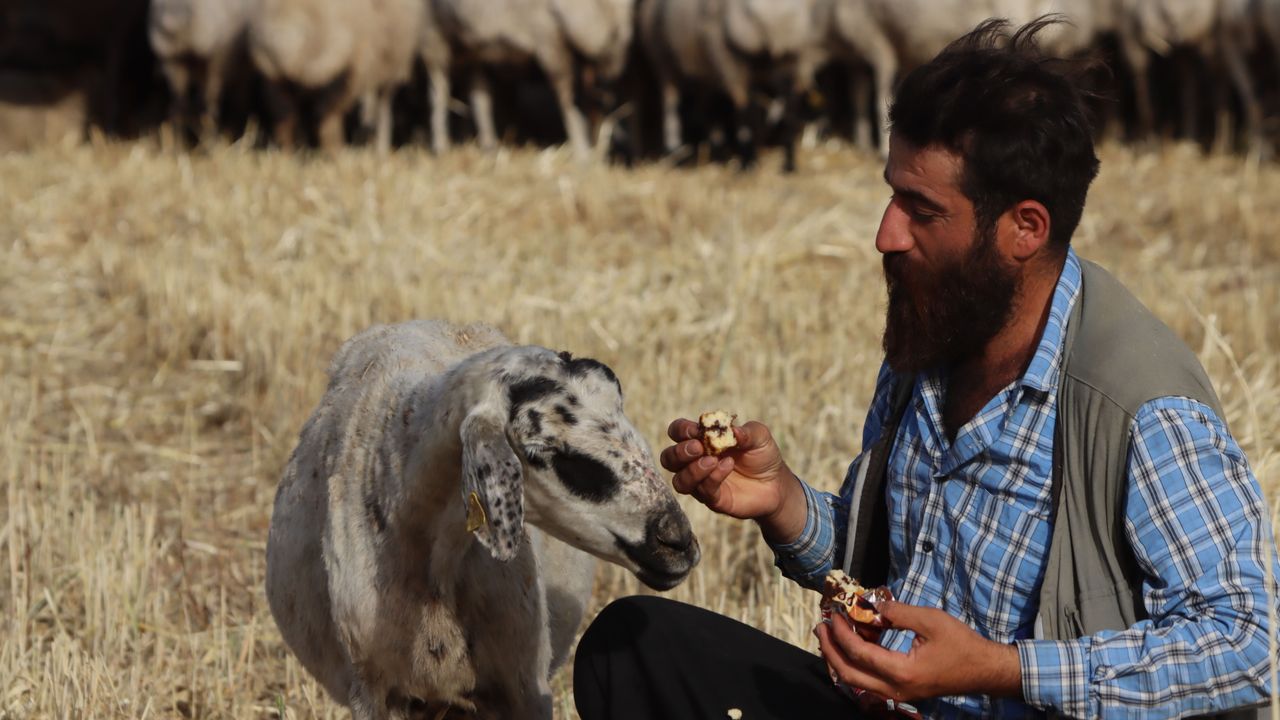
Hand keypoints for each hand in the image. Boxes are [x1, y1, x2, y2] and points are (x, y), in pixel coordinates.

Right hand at [658, 417, 796, 522]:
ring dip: (692, 470)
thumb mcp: (759, 437)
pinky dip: (713, 477)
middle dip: (679, 452)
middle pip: (668, 458)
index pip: (677, 433)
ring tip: (712, 461)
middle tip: (698, 447)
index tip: (698, 430)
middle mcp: (695, 462)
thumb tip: (732, 430)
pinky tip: (728, 466)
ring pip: (679, 481)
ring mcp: (702, 482)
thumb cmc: (762, 455)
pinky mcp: (713, 499)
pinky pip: (704, 491)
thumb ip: (746, 431)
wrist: (776, 484)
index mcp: (701, 441)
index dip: (681, 430)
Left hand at [814, 601, 1022, 702]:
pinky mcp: (903, 690)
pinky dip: (855, 665)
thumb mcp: (931, 620)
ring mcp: (899, 693)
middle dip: (830, 650)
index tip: (833, 615)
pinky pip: (869, 682)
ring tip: (830, 637)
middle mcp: (896, 688)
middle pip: (849, 675)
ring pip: (857, 682)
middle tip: (821, 628)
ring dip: (839, 659)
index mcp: (902, 672)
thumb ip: (898, 613)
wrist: (985, 670)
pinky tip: (852, 646)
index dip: (842, 634)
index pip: (859, 654)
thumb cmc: (961, 644)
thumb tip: (871, 605)